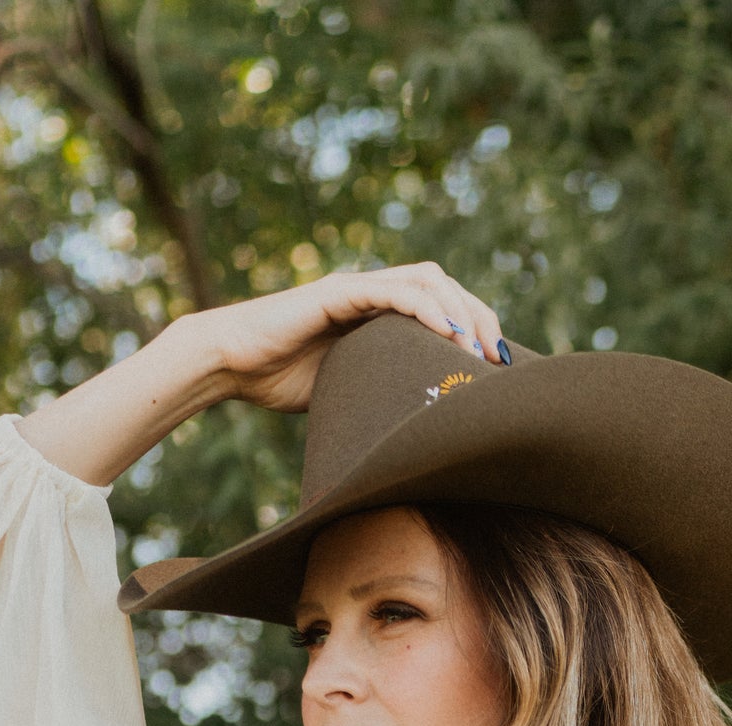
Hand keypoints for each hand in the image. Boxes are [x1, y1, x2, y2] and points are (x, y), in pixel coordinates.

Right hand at [205, 264, 508, 411]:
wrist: (233, 363)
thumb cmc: (281, 381)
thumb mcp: (348, 392)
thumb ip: (381, 393)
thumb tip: (419, 438)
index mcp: (380, 313)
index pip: (443, 305)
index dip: (476, 329)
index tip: (497, 368)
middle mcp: (374, 293)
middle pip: (445, 287)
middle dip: (481, 318)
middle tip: (498, 360)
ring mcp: (357, 288)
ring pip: (427, 280)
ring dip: (461, 311)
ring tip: (478, 349)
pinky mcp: (338, 292)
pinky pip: (392, 291)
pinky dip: (425, 309)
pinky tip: (448, 333)